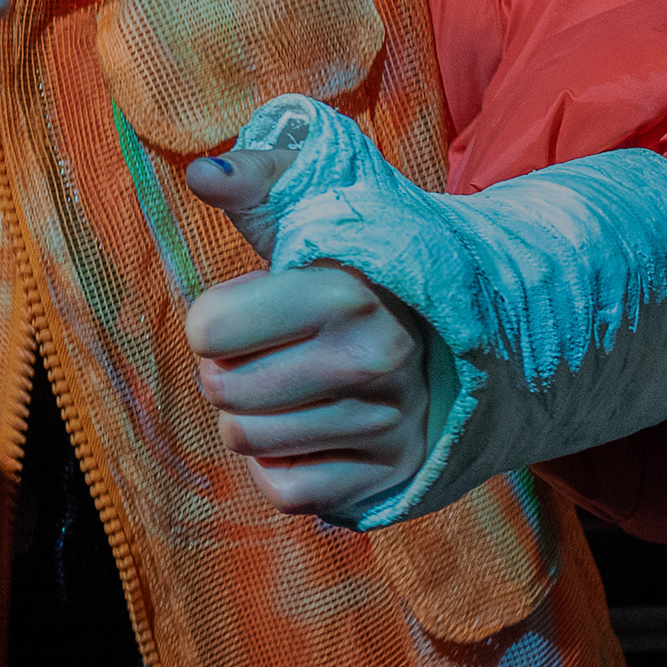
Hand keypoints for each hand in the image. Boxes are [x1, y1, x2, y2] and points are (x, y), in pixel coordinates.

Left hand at [178, 145, 435, 519]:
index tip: (252, 309)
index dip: (214, 320)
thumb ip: (256, 180)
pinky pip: (288, 492)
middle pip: (221, 391)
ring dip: (251, 418)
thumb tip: (202, 174)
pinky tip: (308, 430)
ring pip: (247, 442)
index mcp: (345, 294)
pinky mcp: (396, 473)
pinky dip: (281, 467)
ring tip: (291, 386)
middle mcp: (373, 362)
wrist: (464, 320)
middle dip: (227, 370)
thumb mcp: (318, 203)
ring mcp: (391, 424)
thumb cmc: (363, 261)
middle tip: (269, 352)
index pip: (207, 331)